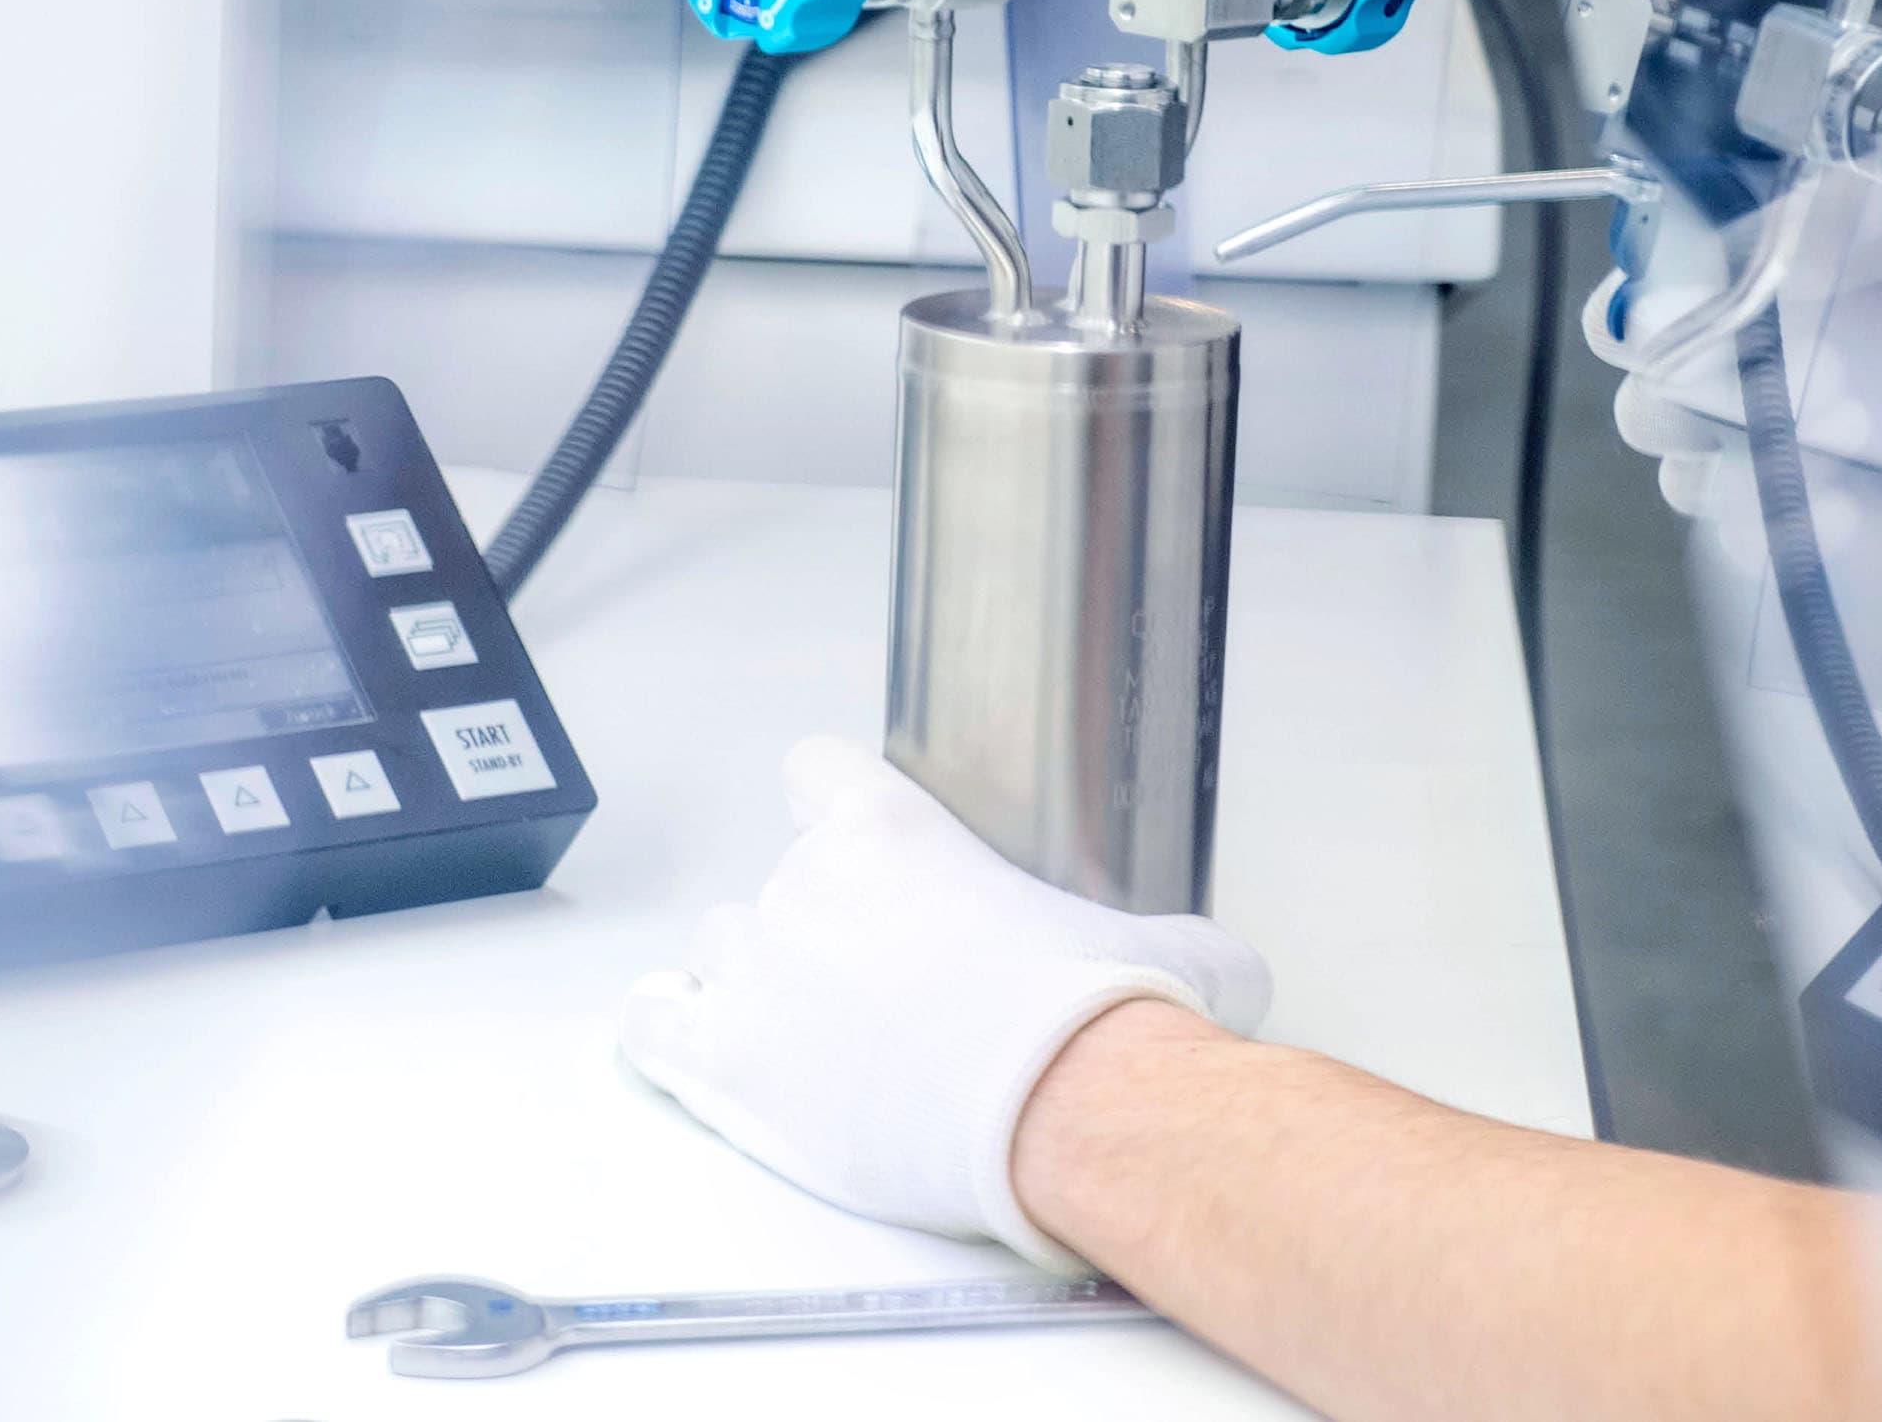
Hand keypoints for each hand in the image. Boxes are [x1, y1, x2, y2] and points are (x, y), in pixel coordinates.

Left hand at [620, 736, 1272, 1269]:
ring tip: (798, 1033)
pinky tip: (693, 1048)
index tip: (851, 839)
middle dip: (814, 931)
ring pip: (713, 953)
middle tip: (876, 989)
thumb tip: (1225, 968)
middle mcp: (807, 889)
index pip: (816, 770)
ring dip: (745, 985)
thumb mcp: (1163, 947)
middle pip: (774, 884)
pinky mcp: (727, 1068)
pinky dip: (672, 1036)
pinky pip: (656, 1027)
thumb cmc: (1095, 1021)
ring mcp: (757, 977)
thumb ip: (1170, 938)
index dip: (833, 802)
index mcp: (892, 831)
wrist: (1057, 1109)